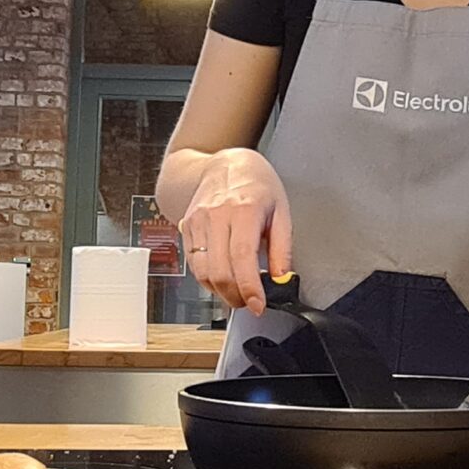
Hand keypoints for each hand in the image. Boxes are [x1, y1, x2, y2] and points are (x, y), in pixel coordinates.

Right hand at [179, 148, 292, 314]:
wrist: (226, 164)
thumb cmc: (257, 185)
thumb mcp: (281, 211)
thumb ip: (283, 248)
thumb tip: (281, 279)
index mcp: (244, 209)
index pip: (243, 257)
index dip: (249, 287)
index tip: (258, 305)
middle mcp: (216, 215)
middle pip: (219, 270)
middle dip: (235, 296)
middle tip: (249, 302)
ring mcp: (197, 221)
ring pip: (202, 271)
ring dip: (220, 291)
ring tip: (237, 293)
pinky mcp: (186, 227)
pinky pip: (193, 263)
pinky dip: (207, 279)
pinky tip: (222, 277)